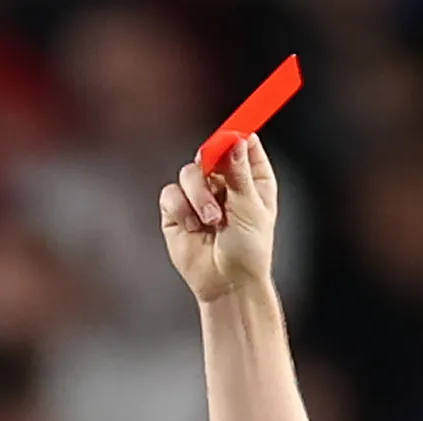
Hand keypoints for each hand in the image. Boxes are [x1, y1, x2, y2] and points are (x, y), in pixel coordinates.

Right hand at [159, 133, 279, 305]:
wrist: (226, 282)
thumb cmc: (248, 250)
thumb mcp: (251, 207)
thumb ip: (239, 173)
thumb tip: (234, 141)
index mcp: (251, 177)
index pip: (242, 142)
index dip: (235, 135)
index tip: (230, 137)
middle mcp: (225, 181)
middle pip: (211, 150)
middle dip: (211, 166)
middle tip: (216, 176)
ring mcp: (199, 195)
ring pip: (189, 172)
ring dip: (199, 196)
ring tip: (211, 221)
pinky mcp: (177, 211)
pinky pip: (171, 194)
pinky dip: (181, 210)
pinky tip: (194, 228)